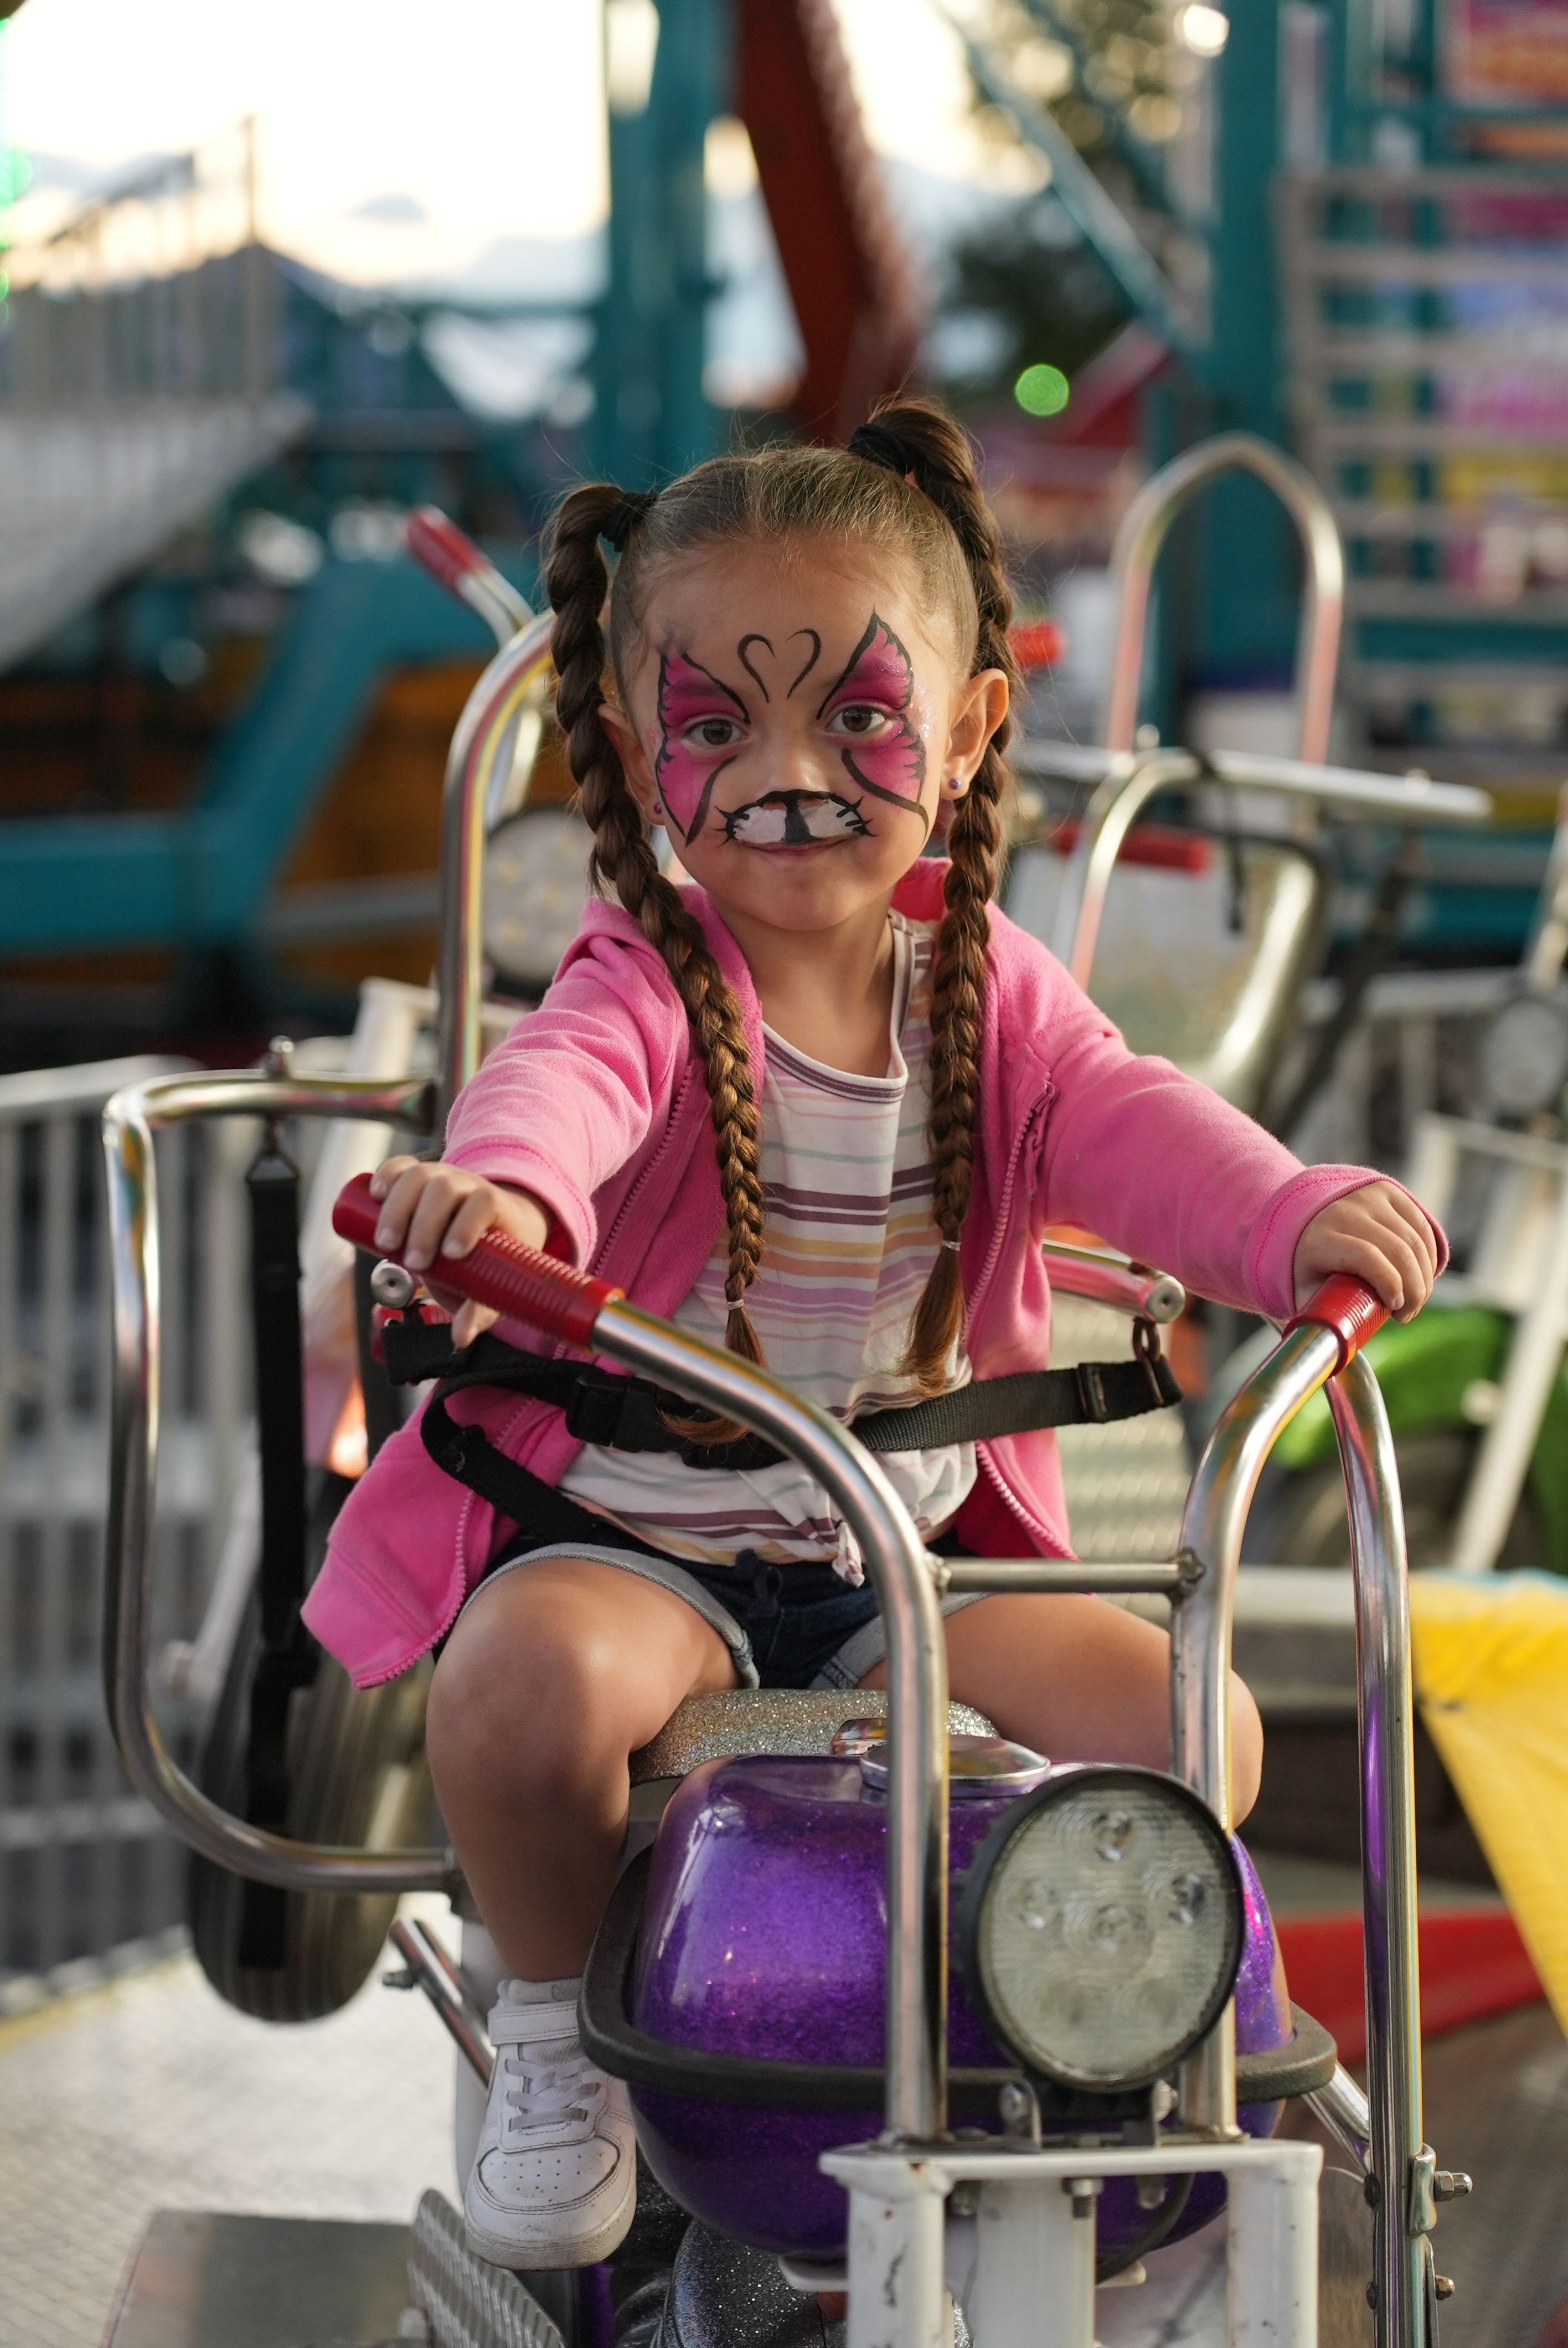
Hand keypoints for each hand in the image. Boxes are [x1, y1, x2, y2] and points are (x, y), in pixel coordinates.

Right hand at [368, 1157, 550, 1344]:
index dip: (467, 1224)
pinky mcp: (418, 1175)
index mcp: (494, 1205)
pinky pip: (401, 1165)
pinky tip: (375, 1195)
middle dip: (425, 1225)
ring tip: (386, 1243)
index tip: (453, 1254)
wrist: (496, 1223)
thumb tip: (460, 1337)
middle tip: (414, 1263)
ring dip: (398, 1207)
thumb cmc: (497, 1257)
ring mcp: (440, 1176)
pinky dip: (386, 1174)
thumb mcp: (496, 1283)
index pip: (483, 1202)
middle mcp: (467, 1185)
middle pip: (444, 1189)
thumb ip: (479, 1310)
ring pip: (418, 1175)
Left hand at [1293, 1179, 1437, 1322]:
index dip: (1390, 1285)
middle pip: (1397, 1250)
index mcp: (1319, 1237)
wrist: (1300, 1219)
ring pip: (1414, 1239)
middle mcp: (1344, 1210)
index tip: (1395, 1311)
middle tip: (1407, 1314)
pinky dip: (1429, 1254)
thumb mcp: (1303, 1293)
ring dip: (1424, 1276)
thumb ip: (1318, 1320)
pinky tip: (1424, 1274)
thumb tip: (1331, 1361)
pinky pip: (1420, 1226)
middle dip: (1414, 1288)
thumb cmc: (1306, 1268)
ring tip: (1414, 1300)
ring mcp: (1367, 1197)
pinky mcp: (1387, 1191)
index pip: (1366, 1257)